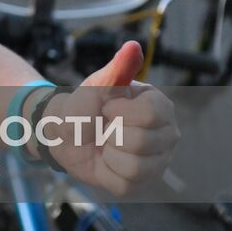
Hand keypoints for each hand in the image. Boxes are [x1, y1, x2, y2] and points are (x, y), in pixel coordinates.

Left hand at [37, 42, 178, 195]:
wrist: (64, 132)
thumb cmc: (84, 106)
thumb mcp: (96, 86)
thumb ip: (117, 69)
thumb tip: (133, 46)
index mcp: (160, 105)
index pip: (151, 114)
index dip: (120, 111)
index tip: (107, 107)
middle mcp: (167, 134)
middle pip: (143, 141)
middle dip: (111, 132)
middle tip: (105, 127)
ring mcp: (158, 160)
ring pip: (136, 166)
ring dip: (108, 153)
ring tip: (106, 144)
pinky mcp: (143, 183)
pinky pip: (124, 183)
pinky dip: (105, 172)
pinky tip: (105, 161)